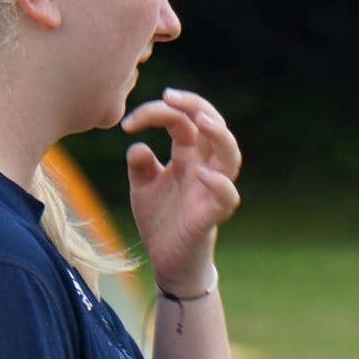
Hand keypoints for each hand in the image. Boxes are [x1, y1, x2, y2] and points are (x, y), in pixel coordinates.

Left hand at [123, 88, 241, 294]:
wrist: (167, 262)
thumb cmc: (161, 221)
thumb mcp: (142, 187)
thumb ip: (140, 164)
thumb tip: (137, 145)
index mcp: (187, 155)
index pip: (180, 119)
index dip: (156, 112)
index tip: (127, 123)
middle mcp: (204, 166)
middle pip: (213, 124)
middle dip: (195, 104)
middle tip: (169, 95)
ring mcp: (211, 190)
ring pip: (230, 154)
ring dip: (219, 134)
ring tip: (200, 120)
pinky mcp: (212, 215)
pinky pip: (227, 196)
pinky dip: (219, 183)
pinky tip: (200, 174)